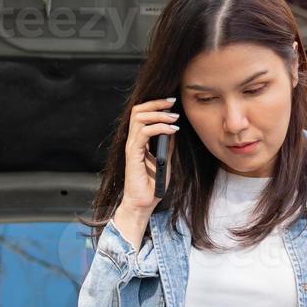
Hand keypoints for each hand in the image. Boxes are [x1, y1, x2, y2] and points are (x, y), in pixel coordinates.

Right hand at [122, 97, 180, 212]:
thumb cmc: (152, 184)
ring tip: (174, 118)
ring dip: (159, 115)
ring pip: (139, 118)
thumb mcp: (165, 159)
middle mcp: (132, 141)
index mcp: (138, 141)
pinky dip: (159, 128)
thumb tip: (174, 128)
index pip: (141, 114)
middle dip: (156, 104)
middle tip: (172, 103)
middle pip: (137, 111)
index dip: (155, 105)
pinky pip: (144, 133)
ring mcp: (131, 147)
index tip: (171, 103)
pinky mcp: (133, 155)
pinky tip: (172, 130)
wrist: (143, 203)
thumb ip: (166, 144)